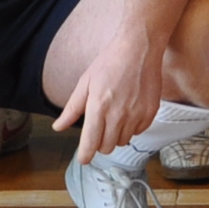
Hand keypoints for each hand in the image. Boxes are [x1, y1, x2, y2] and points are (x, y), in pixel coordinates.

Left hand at [53, 27, 167, 166]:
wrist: (139, 48)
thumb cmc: (109, 62)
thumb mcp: (85, 82)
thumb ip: (72, 109)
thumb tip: (57, 127)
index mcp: (98, 107)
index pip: (91, 143)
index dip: (85, 155)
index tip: (83, 159)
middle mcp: (118, 115)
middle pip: (107, 147)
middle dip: (100, 143)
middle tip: (99, 128)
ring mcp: (136, 115)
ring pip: (122, 141)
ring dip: (116, 135)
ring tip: (115, 116)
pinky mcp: (150, 113)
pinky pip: (138, 132)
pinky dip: (131, 128)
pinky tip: (129, 112)